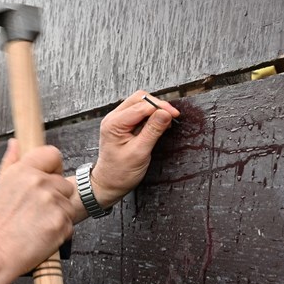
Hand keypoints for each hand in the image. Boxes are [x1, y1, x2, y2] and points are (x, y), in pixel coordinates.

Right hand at [0, 141, 75, 283]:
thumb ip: (11, 163)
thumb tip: (15, 144)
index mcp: (24, 171)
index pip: (53, 154)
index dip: (54, 167)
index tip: (48, 178)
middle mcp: (40, 183)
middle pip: (64, 183)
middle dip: (56, 197)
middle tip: (37, 211)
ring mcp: (52, 203)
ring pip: (68, 205)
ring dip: (58, 215)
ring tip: (37, 225)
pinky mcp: (61, 222)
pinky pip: (69, 224)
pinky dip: (59, 231)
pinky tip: (41, 235)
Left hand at [88, 91, 178, 207]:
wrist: (108, 184)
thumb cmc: (120, 172)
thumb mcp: (139, 152)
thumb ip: (152, 131)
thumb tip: (165, 113)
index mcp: (114, 123)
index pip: (141, 106)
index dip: (160, 107)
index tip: (175, 115)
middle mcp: (113, 118)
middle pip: (140, 99)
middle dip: (158, 105)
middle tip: (172, 116)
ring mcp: (118, 121)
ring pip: (140, 104)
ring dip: (155, 110)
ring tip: (166, 123)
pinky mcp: (123, 125)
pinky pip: (139, 113)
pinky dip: (150, 116)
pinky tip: (158, 125)